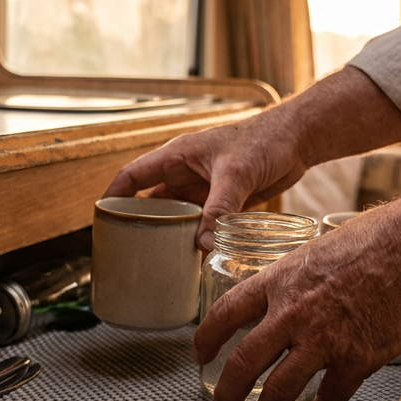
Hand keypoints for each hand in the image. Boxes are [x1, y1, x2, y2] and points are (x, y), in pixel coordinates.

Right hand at [103, 67, 400, 249]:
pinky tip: (192, 258)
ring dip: (169, 235)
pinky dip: (194, 238)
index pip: (133, 176)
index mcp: (177, 156)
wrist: (299, 139)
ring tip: (157, 261)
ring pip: (177, 215)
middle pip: (152, 201)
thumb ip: (220, 209)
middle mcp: (185, 172)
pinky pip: (201, 222)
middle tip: (129, 252)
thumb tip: (202, 245)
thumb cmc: (265, 141)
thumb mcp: (237, 174)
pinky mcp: (223, 199)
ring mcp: (204, 187)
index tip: (100, 219)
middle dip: (140, 224)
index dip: (113, 196)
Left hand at [194, 159, 400, 400]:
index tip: (200, 355)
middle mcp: (292, 312)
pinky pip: (330, 398)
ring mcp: (323, 339)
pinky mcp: (356, 359)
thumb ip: (298, 276)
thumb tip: (289, 291)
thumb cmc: (379, 237)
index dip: (205, 340)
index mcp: (279, 280)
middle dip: (226, 393)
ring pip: (278, 390)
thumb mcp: (319, 247)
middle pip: (242, 363)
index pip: (224, 315)